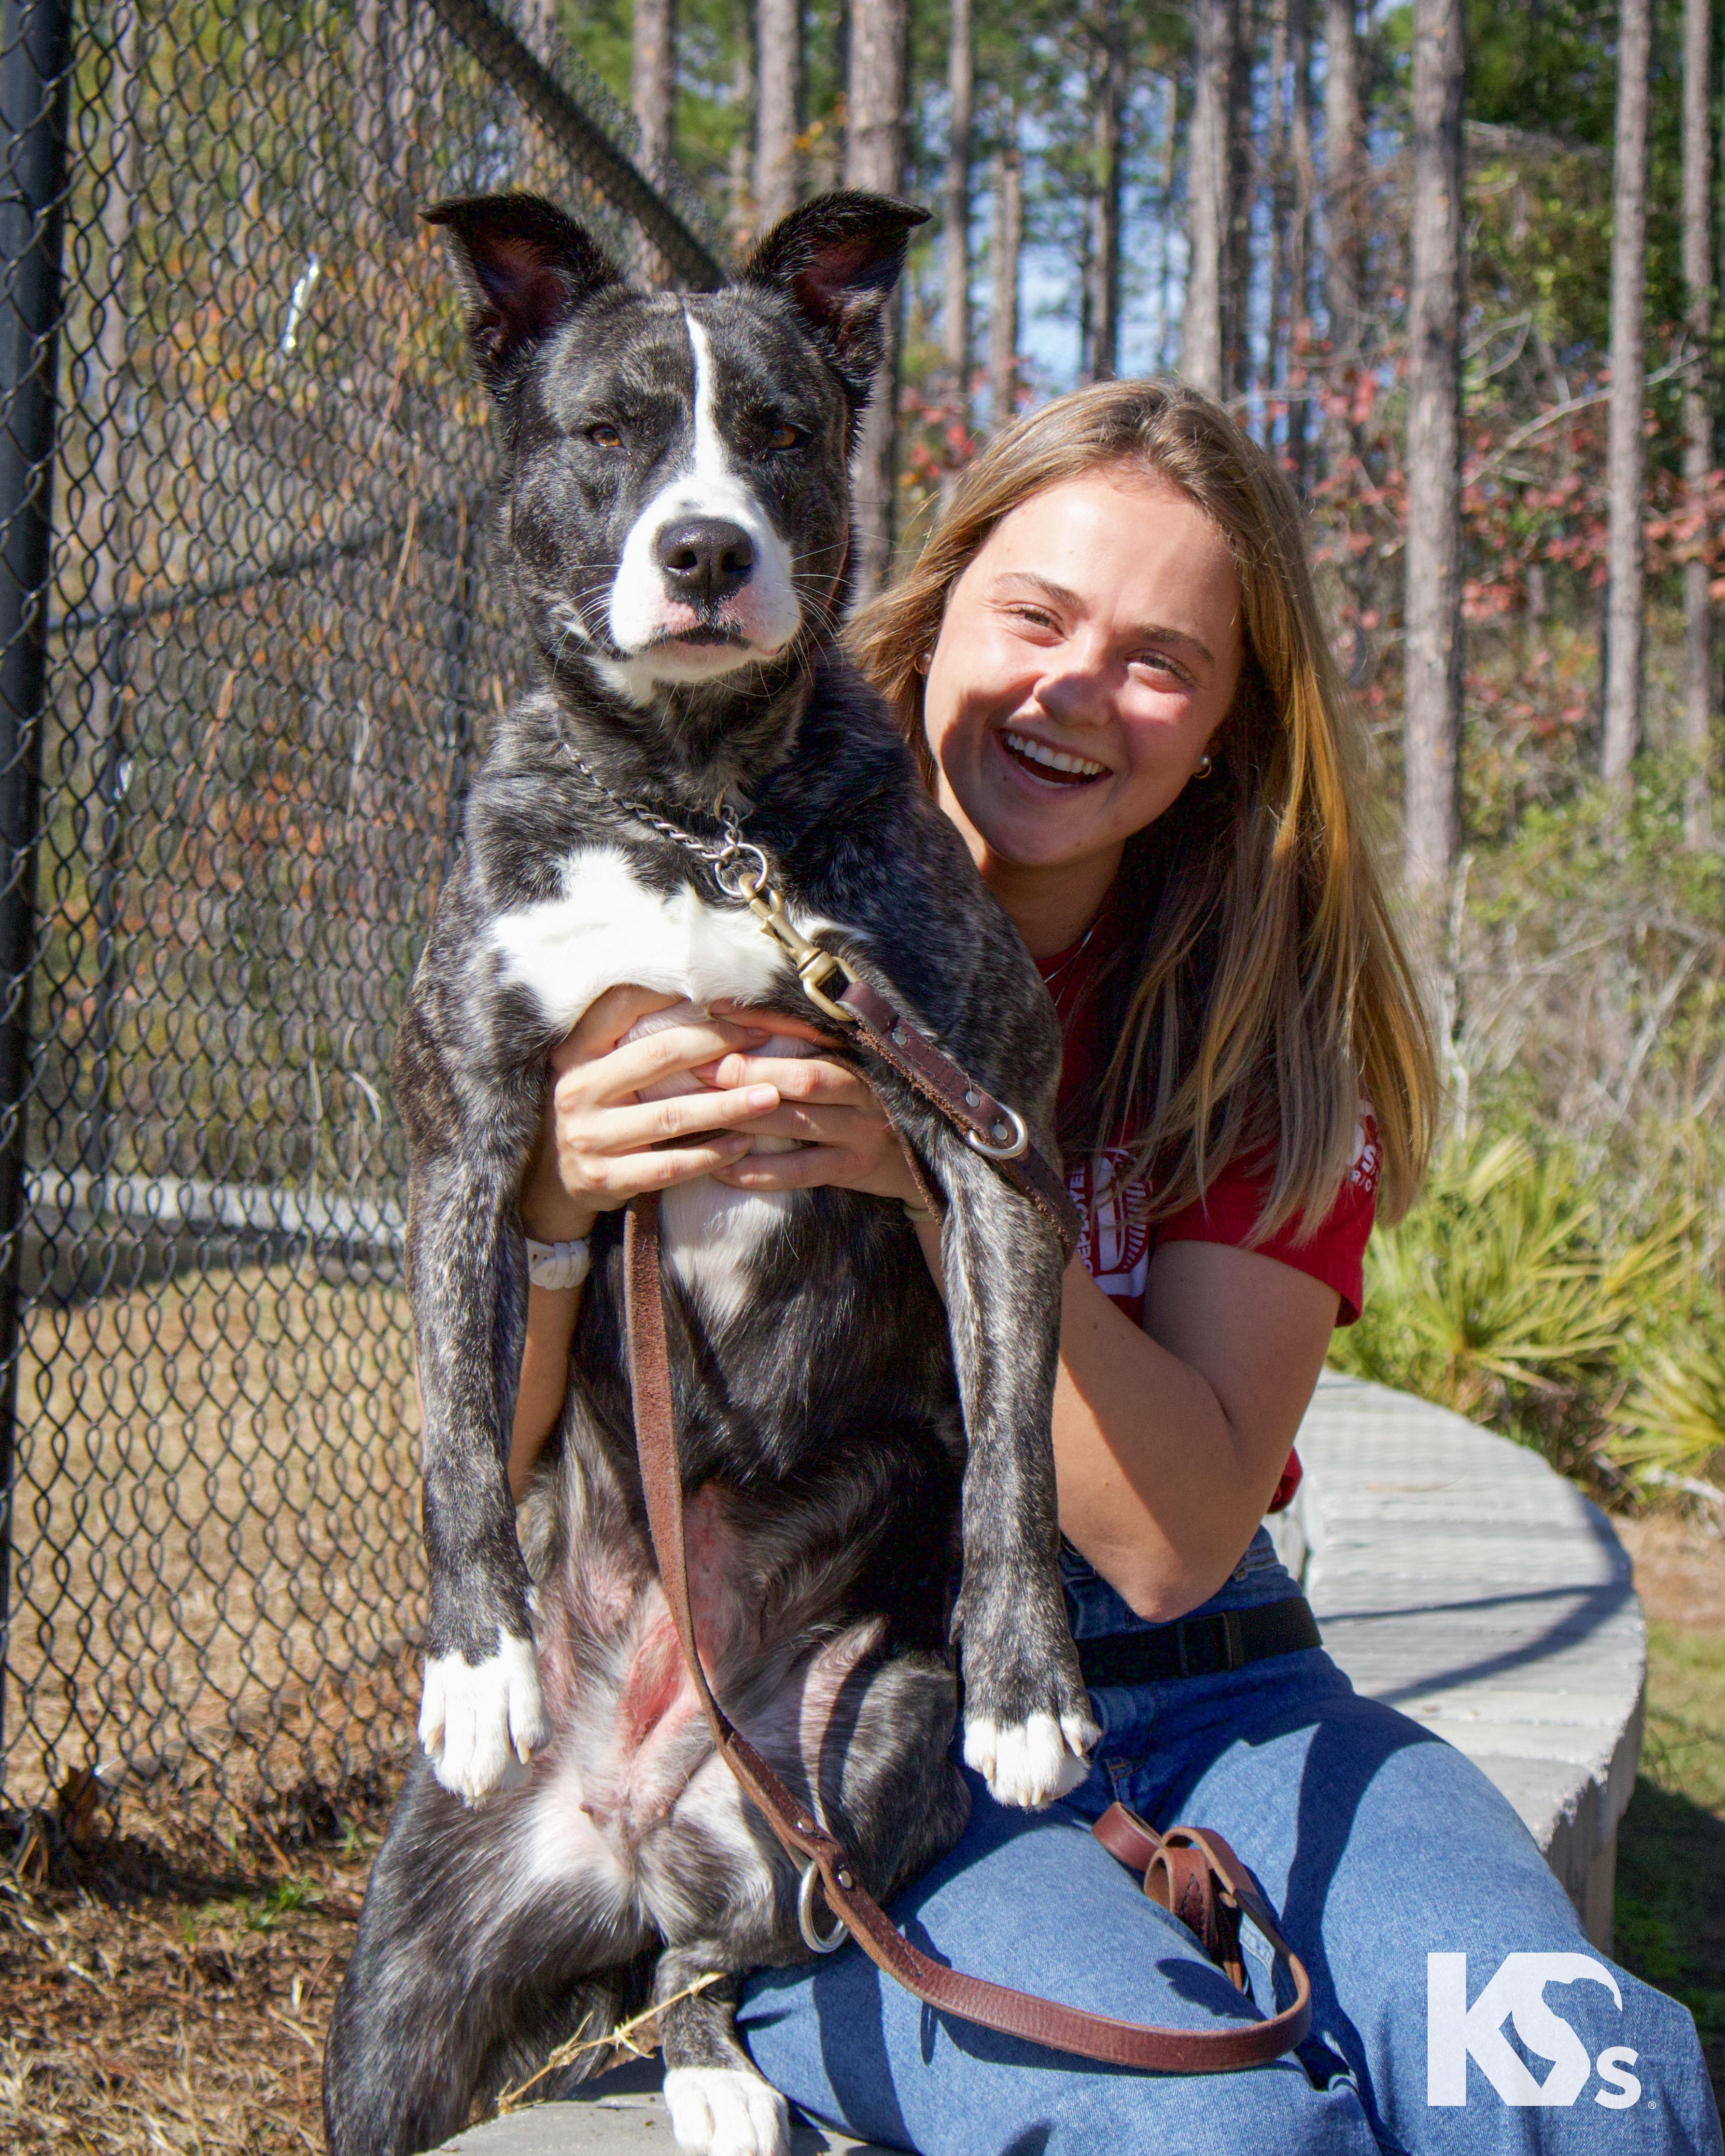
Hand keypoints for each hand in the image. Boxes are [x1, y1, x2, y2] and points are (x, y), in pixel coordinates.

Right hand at [519, 986, 784, 1240]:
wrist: (554, 1177)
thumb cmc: (595, 1108)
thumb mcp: (597, 1066)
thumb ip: (634, 1037)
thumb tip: (707, 999)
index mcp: (576, 1052)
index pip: (622, 1006)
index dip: (674, 993)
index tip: (726, 994)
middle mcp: (577, 1089)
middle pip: (658, 1056)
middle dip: (717, 1044)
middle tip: (762, 1038)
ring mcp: (589, 1137)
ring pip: (671, 1116)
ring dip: (727, 1106)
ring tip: (770, 1096)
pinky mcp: (605, 1178)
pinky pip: (670, 1166)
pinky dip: (712, 1155)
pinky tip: (744, 1144)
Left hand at [702, 1003, 927, 1206]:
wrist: (925, 1164)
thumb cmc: (873, 1110)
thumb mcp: (856, 1074)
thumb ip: (815, 1053)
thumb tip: (746, 1030)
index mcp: (861, 1058)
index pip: (810, 1030)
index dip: (765, 1021)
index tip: (718, 1012)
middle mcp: (864, 1090)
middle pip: (804, 1076)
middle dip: (749, 1071)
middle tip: (700, 1069)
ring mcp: (862, 1131)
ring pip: (798, 1121)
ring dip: (745, 1117)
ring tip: (700, 1113)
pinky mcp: (855, 1169)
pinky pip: (800, 1171)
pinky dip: (759, 1171)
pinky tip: (723, 1168)